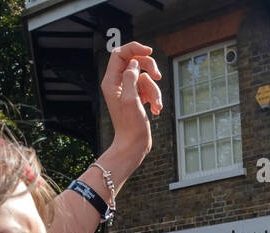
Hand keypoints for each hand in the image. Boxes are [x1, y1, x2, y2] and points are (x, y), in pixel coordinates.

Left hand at [99, 43, 163, 178]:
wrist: (133, 146)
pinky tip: (156, 111)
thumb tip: (134, 62)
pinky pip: (149, 89)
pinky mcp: (137, 98)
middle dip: (149, 67)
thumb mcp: (130, 99)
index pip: (120, 54)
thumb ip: (130, 77)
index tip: (149, 51)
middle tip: (158, 76)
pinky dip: (155, 98)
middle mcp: (118, 84)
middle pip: (135, 62)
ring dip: (155, 90)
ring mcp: (128, 91)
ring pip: (146, 77)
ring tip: (156, 105)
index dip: (134, 48)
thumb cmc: (130, 126)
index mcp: (111, 81)